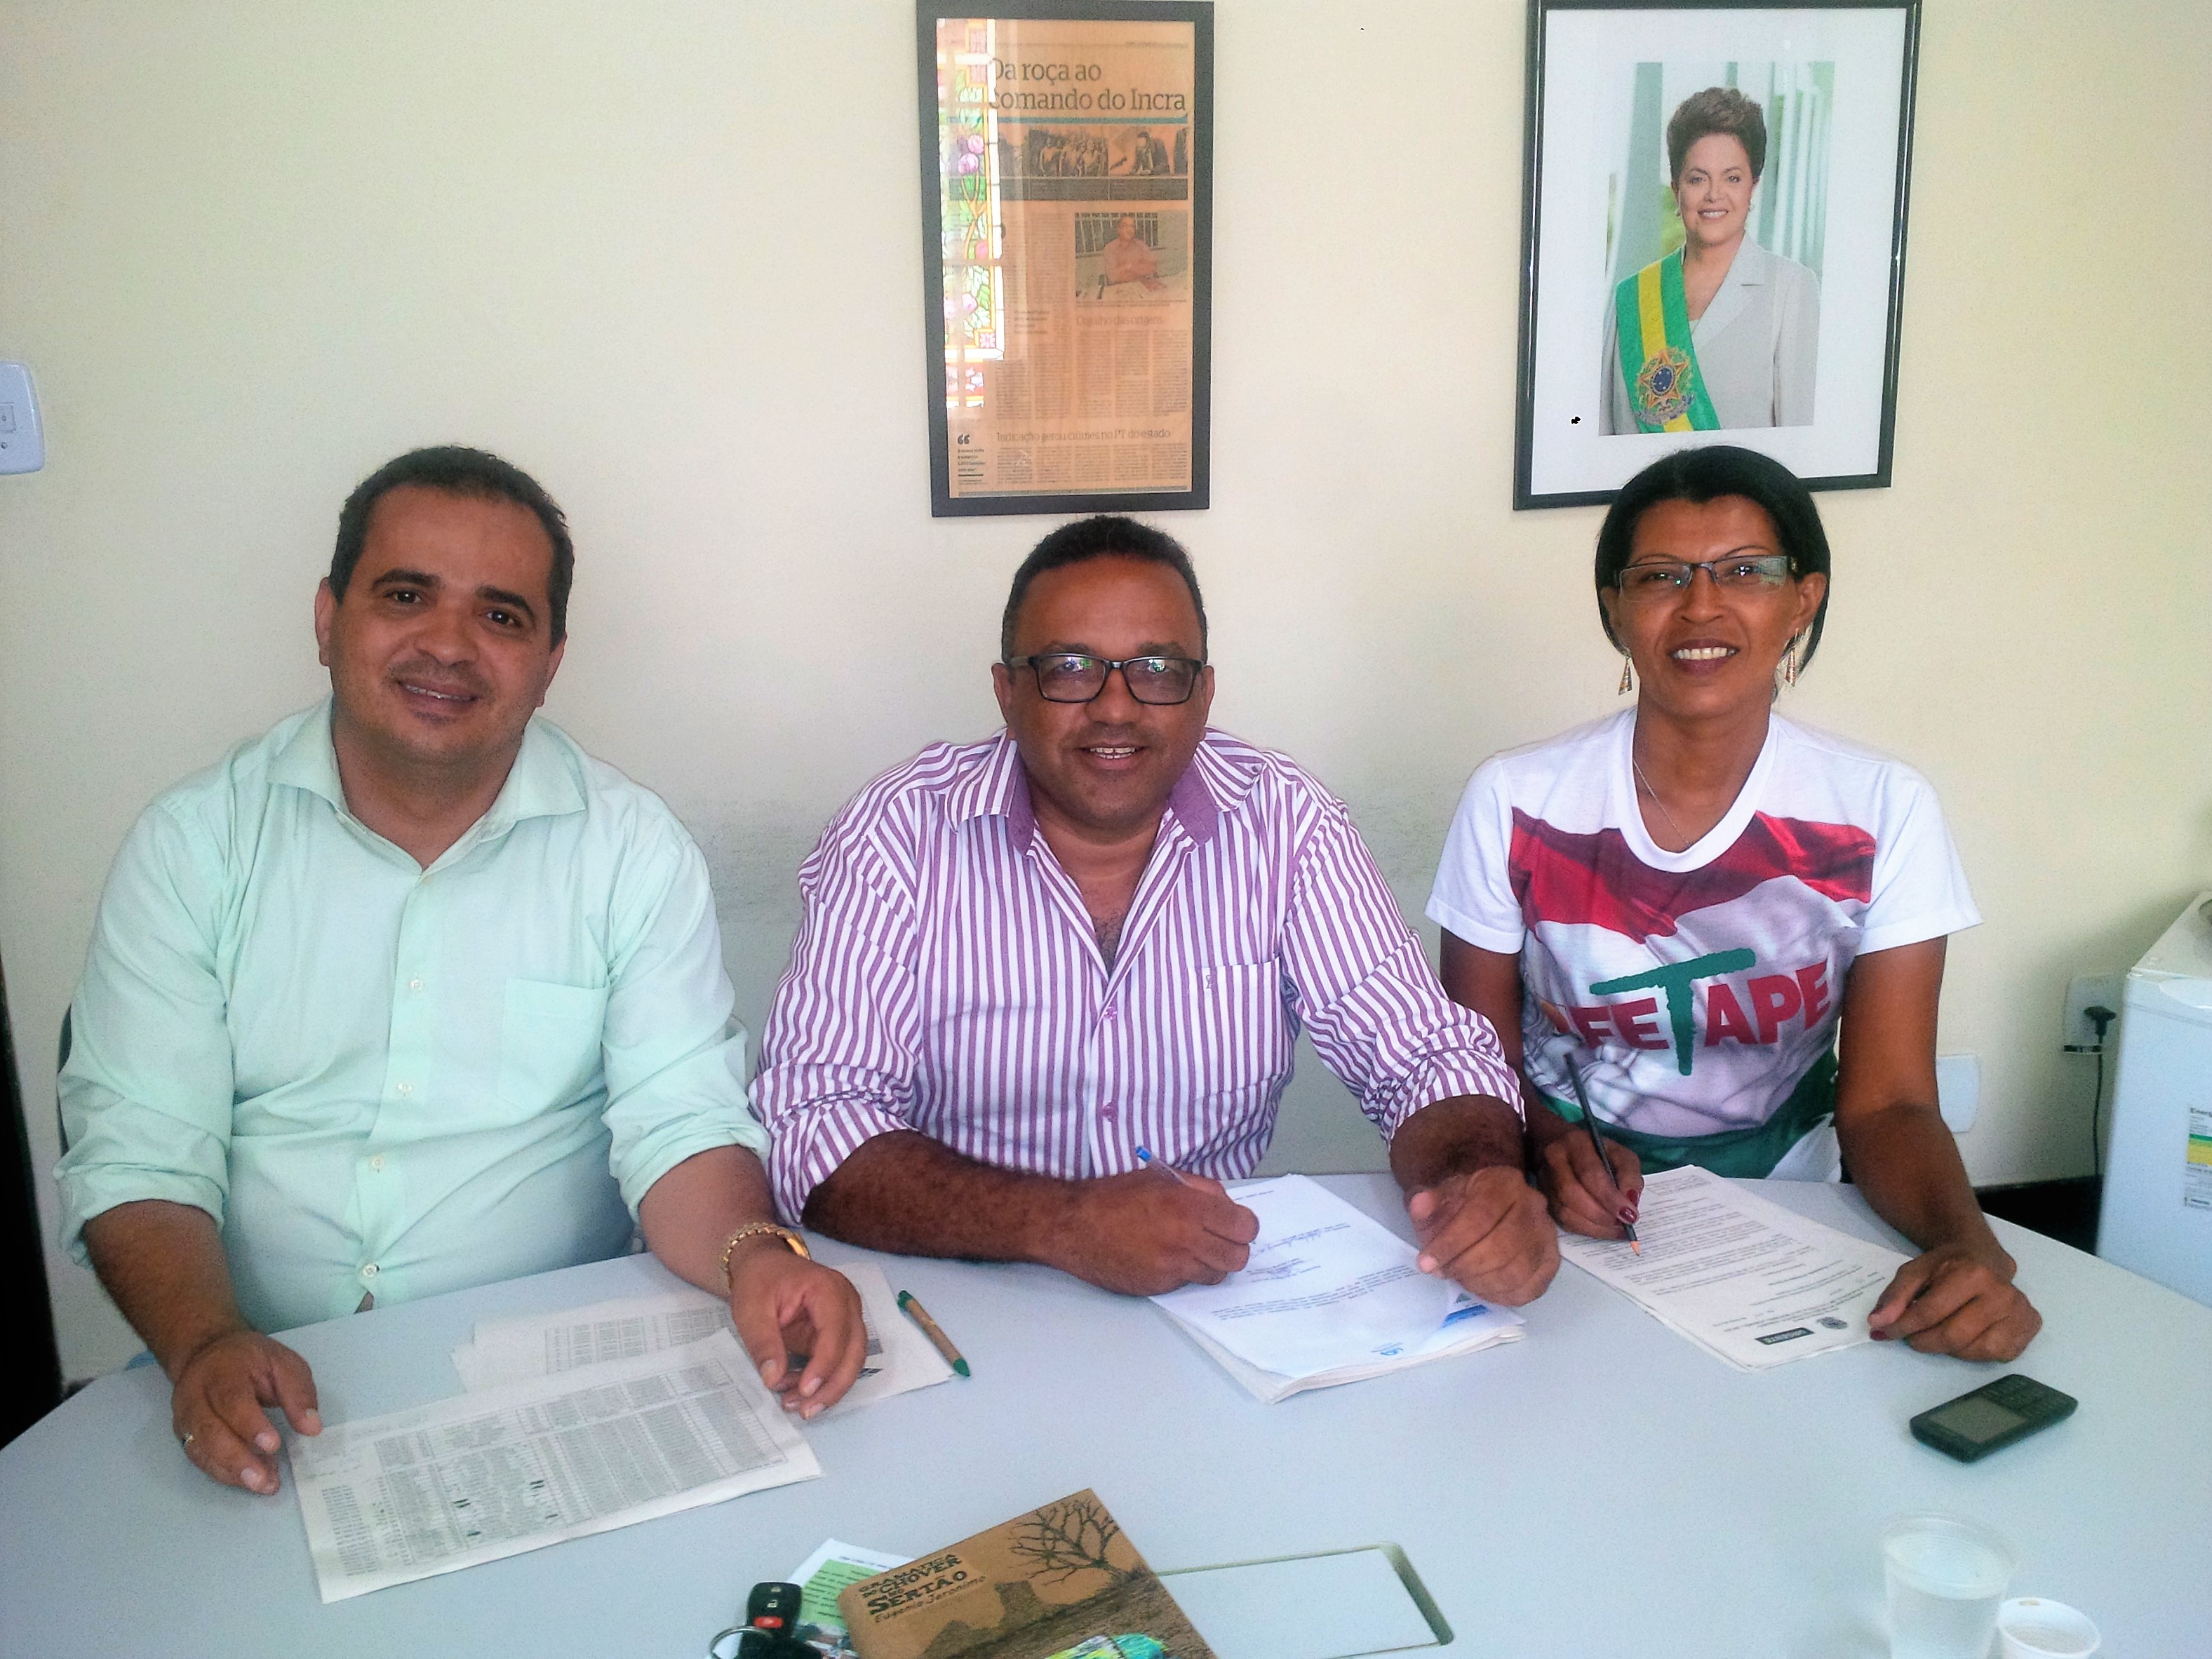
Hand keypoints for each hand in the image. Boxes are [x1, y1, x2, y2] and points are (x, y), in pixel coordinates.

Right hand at [169, 1330, 320, 1494]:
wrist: (205, 1352)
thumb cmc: (250, 1359)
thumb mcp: (282, 1362)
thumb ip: (298, 1393)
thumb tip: (312, 1428)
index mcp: (222, 1371)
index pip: (232, 1401)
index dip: (250, 1426)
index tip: (273, 1445)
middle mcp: (195, 1396)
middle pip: (210, 1432)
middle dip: (238, 1460)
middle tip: (265, 1480)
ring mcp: (185, 1417)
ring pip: (202, 1450)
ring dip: (232, 1472)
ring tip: (264, 1485)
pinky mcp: (183, 1434)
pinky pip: (199, 1459)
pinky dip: (223, 1473)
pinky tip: (248, 1480)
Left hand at [726, 1243, 868, 1418]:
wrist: (763, 1265)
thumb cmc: (759, 1281)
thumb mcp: (750, 1309)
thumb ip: (762, 1343)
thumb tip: (773, 1379)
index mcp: (828, 1289)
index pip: (837, 1332)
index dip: (824, 1365)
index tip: (804, 1391)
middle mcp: (847, 1303)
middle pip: (854, 1351)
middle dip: (833, 1386)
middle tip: (805, 1410)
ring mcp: (847, 1318)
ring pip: (852, 1361)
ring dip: (829, 1389)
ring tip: (796, 1406)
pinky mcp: (839, 1333)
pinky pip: (838, 1362)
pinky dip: (822, 1381)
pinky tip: (797, 1392)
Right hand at [1050, 1168, 1259, 1294]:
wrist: (1075, 1225)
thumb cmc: (1115, 1195)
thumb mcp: (1161, 1177)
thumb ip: (1201, 1188)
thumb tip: (1227, 1204)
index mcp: (1189, 1207)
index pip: (1245, 1227)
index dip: (1243, 1225)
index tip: (1234, 1223)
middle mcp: (1185, 1239)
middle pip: (1238, 1257)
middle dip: (1233, 1247)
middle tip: (1218, 1238)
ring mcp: (1172, 1267)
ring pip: (1217, 1274)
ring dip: (1211, 1262)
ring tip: (1192, 1248)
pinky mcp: (1159, 1287)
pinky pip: (1187, 1283)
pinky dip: (1184, 1272)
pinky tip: (1165, 1257)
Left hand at [1407, 1166, 1559, 1305]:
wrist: (1488, 1207)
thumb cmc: (1462, 1205)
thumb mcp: (1440, 1197)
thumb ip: (1427, 1202)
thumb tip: (1419, 1204)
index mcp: (1504, 1182)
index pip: (1481, 1215)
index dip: (1451, 1243)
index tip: (1425, 1262)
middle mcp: (1533, 1205)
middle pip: (1502, 1246)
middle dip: (1465, 1265)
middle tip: (1442, 1272)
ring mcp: (1546, 1235)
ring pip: (1517, 1270)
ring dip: (1481, 1282)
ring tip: (1460, 1277)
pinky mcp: (1551, 1262)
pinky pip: (1530, 1288)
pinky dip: (1501, 1294)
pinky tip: (1480, 1286)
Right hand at [1533, 1129, 1643, 1240]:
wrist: (1562, 1146)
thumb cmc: (1597, 1152)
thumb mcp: (1621, 1154)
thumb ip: (1629, 1175)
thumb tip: (1630, 1202)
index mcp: (1575, 1143)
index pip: (1590, 1173)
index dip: (1610, 1198)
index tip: (1630, 1215)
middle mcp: (1554, 1160)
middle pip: (1571, 1194)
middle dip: (1601, 1215)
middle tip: (1622, 1225)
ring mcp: (1544, 1180)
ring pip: (1564, 1211)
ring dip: (1594, 1226)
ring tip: (1615, 1229)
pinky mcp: (1543, 1198)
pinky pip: (1562, 1221)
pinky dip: (1585, 1230)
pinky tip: (1602, 1229)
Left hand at [1869, 1238, 2041, 1359]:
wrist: (1986, 1256)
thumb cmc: (1949, 1264)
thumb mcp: (1916, 1270)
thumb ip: (1895, 1296)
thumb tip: (1878, 1323)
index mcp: (1972, 1274)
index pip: (1930, 1312)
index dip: (1903, 1327)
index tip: (1884, 1333)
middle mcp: (2001, 1294)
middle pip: (1952, 1336)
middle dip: (1924, 1341)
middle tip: (1911, 1337)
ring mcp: (2020, 1312)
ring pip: (1974, 1350)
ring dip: (1948, 1348)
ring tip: (1939, 1331)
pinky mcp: (2029, 1327)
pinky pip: (1995, 1355)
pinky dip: (1973, 1351)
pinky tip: (1967, 1333)